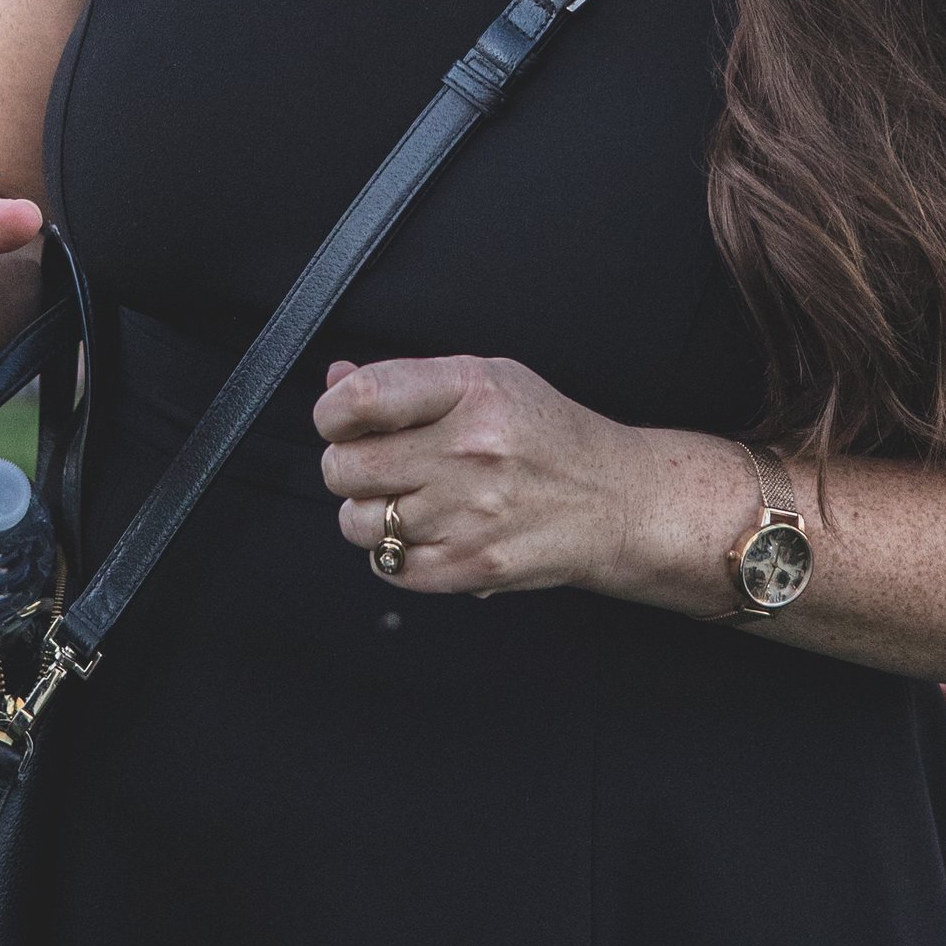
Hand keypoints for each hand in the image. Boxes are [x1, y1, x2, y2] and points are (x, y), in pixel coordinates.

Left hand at [313, 350, 648, 597]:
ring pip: (357, 522)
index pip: (363, 398)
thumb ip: (407, 381)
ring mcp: (469, 514)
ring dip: (370, 513)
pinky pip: (386, 565)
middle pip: (345, 467)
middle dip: (348, 465)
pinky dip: (394, 552)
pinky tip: (427, 531)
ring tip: (409, 499)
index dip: (332, 412)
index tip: (339, 420)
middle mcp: (470, 451)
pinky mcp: (469, 566)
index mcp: (472, 391)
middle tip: (379, 464)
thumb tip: (336, 380)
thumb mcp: (489, 381)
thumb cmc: (548, 437)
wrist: (613, 502)